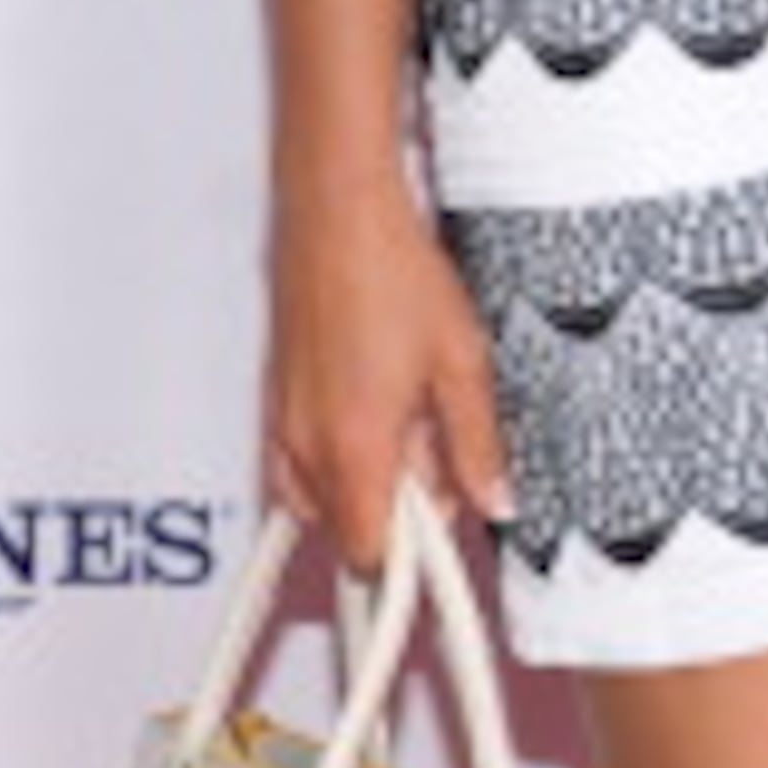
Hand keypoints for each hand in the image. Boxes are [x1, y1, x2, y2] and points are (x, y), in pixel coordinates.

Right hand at [265, 185, 515, 576]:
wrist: (336, 210)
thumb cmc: (390, 271)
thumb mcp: (462, 362)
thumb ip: (477, 445)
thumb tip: (495, 499)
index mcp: (355, 448)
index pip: (372, 556)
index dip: (412, 557)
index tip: (444, 534)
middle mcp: (305, 446)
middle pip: (346, 531)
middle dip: (396, 511)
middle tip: (436, 453)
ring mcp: (282, 422)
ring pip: (318, 499)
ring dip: (363, 483)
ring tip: (406, 423)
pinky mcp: (272, 399)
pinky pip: (294, 463)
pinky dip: (331, 458)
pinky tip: (370, 412)